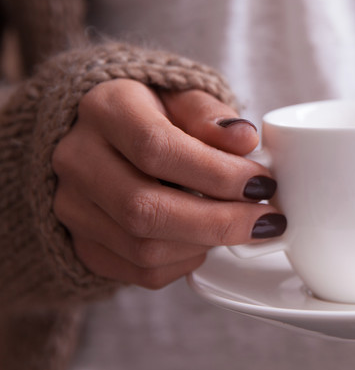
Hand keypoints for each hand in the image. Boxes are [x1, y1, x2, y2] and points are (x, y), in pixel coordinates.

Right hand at [52, 79, 285, 287]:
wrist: (105, 138)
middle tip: (267, 220)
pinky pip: (140, 272)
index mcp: (104, 109)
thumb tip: (244, 140)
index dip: (216, 173)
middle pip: (145, 208)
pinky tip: (205, 240)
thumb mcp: (182, 98)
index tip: (262, 183)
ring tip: (239, 226)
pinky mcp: (82, 244)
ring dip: (205, 244)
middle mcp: (77, 159)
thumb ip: (211, 116)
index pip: (156, 148)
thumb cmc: (153, 114)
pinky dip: (185, 262)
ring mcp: (72, 207)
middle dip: (218, 221)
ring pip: (143, 248)